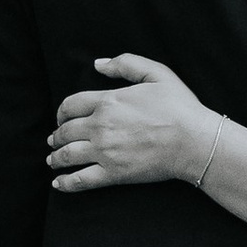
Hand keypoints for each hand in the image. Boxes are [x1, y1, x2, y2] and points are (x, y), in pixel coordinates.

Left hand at [48, 55, 221, 192]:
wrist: (194, 141)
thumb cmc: (179, 106)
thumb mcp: (156, 73)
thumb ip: (125, 63)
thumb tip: (98, 64)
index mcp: (108, 101)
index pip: (71, 105)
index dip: (61, 111)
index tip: (61, 117)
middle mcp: (100, 126)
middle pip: (66, 131)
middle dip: (57, 135)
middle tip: (54, 140)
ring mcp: (105, 151)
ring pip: (68, 155)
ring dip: (55, 157)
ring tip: (52, 159)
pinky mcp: (113, 173)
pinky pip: (80, 180)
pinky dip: (65, 183)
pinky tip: (58, 183)